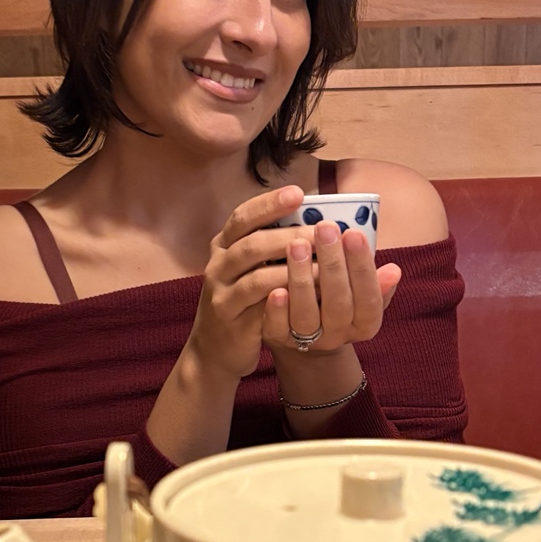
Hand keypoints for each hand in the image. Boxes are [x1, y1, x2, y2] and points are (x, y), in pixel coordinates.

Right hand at [185, 185, 313, 380]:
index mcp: (224, 245)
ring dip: (294, 269)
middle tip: (324, 231)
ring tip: (326, 265)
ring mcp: (221, 295)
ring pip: (257, 276)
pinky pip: (260, 308)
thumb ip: (270, 246)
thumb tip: (315, 220)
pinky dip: (285, 299)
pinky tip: (308, 295)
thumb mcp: (248, 268)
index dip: (269, 204)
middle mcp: (218, 266)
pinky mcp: (231, 322)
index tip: (299, 192)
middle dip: (290, 235)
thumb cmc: (242, 300)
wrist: (214, 349)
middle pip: (252, 244)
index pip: (243, 217)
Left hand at [263, 221, 401, 359]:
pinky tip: (276, 289)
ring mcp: (308, 340)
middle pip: (338, 304)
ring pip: (307, 315)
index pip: (369, 298)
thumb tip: (393, 271)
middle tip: (325, 228)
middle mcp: (339, 335)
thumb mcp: (361, 289)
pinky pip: (279, 329)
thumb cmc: (338, 296)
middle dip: (332, 265)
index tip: (354, 233)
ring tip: (297, 245)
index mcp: (365, 323)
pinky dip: (278, 310)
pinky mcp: (280, 339)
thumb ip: (375, 280)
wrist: (305, 332)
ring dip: (302, 280)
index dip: (362, 267)